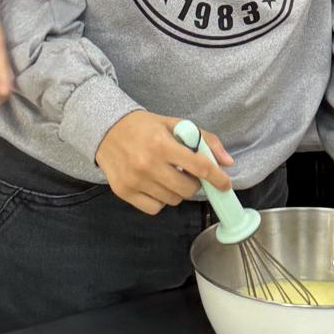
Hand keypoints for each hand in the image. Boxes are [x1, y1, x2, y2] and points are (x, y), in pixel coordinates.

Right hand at [96, 114, 233, 215]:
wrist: (106, 130)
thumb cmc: (145, 127)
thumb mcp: (175, 124)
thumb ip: (204, 140)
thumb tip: (228, 163)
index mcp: (163, 143)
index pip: (200, 167)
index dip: (217, 178)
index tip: (225, 184)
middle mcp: (148, 164)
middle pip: (187, 189)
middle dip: (194, 184)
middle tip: (188, 174)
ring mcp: (135, 180)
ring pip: (172, 200)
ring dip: (177, 191)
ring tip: (168, 176)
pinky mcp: (124, 192)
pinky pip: (155, 208)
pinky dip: (160, 200)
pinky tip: (155, 185)